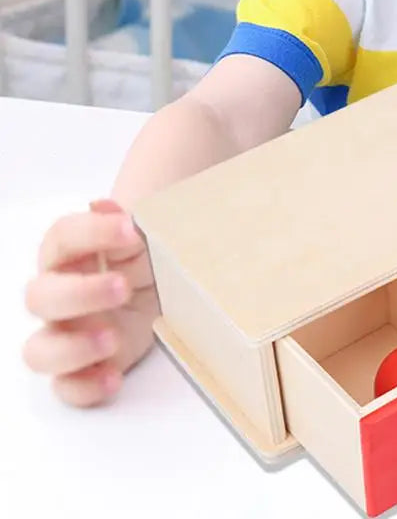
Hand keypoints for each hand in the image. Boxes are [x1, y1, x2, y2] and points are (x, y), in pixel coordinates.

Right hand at [22, 198, 157, 405]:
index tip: (130, 228)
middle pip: (40, 297)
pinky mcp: (83, 367)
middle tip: (124, 287)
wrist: (159, 283)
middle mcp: (58, 294)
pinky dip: (85, 387)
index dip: (91, 232)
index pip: (62, 238)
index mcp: (69, 254)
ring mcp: (66, 334)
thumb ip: (123, 224)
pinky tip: (113, 377)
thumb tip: (102, 205)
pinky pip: (66, 387)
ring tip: (113, 338)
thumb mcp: (142, 234)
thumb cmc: (142, 255)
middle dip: (81, 293)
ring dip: (73, 348)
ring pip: (39, 350)